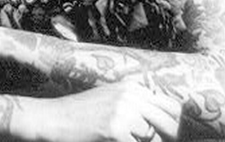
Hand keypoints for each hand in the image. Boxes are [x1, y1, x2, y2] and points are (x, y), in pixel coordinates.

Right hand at [29, 83, 182, 141]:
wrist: (51, 119)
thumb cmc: (80, 115)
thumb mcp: (110, 100)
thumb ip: (136, 105)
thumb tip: (166, 124)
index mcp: (132, 87)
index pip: (172, 106)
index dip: (173, 124)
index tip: (165, 136)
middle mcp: (131, 96)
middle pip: (170, 123)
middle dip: (166, 138)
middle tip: (145, 141)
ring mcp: (123, 112)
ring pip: (153, 138)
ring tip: (120, 138)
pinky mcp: (115, 130)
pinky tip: (109, 141)